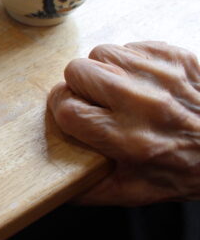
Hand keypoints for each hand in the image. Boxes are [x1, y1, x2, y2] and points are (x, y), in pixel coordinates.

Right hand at [48, 41, 199, 205]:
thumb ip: (88, 189)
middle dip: (79, 86)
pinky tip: (142, 81)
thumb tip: (53, 186)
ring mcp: (162, 75)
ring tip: (119, 89)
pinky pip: (131, 46)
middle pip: (78, 71)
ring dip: (104, 70)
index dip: (63, 110)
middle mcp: (144, 103)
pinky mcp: (177, 57)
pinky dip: (131, 61)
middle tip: (94, 100)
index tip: (72, 114)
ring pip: (102, 53)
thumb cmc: (188, 172)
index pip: (68, 109)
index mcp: (129, 140)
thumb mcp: (136, 193)